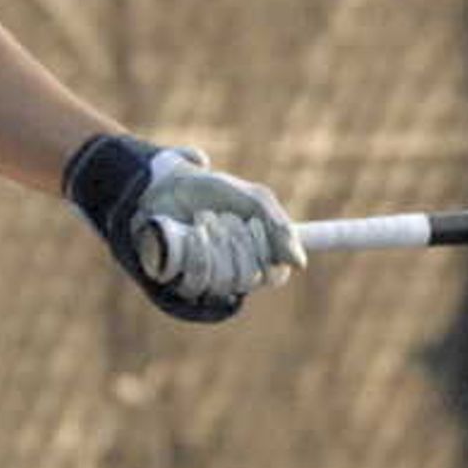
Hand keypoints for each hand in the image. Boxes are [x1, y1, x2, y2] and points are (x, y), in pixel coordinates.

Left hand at [139, 150, 303, 303]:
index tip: (254, 224)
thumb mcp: (253, 199)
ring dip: (217, 245)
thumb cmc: (212, 192)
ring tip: (204, 219)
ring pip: (224, 282)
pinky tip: (193, 233)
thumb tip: (300, 264)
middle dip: (238, 242)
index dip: (267, 253)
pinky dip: (198, 254)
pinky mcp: (178, 281)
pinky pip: (196, 284)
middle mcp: (233, 274)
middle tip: (224, 217)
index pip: (275, 275)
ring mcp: (206, 280)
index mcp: (256, 258)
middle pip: (249, 279)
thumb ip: (279, 226)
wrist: (168, 183)